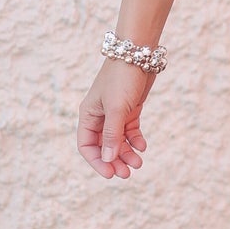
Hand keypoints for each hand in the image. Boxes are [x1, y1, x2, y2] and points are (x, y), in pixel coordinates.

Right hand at [77, 60, 152, 179]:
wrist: (138, 54)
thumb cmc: (122, 78)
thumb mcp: (117, 108)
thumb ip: (112, 135)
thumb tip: (108, 159)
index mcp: (88, 115)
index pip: (86, 146)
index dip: (97, 162)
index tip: (110, 174)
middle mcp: (99, 116)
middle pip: (103, 146)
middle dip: (114, 161)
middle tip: (127, 174)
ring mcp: (115, 113)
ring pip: (118, 141)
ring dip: (127, 153)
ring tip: (139, 163)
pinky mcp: (129, 110)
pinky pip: (130, 131)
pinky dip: (135, 140)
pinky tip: (143, 146)